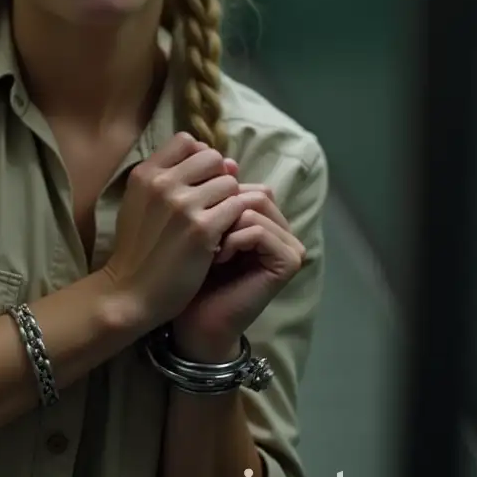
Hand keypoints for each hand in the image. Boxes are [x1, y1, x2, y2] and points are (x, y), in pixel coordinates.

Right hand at [100, 132, 243, 329]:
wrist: (130, 292)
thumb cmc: (137, 248)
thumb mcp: (140, 202)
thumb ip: (173, 178)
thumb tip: (227, 161)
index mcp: (145, 173)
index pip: (186, 140)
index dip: (199, 158)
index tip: (198, 182)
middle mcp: (163, 183)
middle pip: (212, 157)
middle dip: (218, 177)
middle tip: (212, 204)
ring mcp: (183, 205)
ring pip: (229, 182)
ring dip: (228, 201)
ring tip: (217, 222)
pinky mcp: (203, 229)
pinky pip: (236, 207)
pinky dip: (235, 221)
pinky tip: (222, 238)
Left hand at [172, 162, 305, 362]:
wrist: (192, 318)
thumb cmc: (188, 271)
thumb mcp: (195, 222)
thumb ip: (210, 191)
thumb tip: (227, 158)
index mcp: (259, 216)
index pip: (241, 182)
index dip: (212, 196)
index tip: (191, 222)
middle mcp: (279, 227)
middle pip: (251, 190)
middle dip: (218, 210)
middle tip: (200, 238)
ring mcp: (288, 243)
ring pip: (253, 205)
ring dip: (223, 226)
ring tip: (208, 250)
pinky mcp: (288, 261)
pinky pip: (258, 229)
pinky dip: (232, 241)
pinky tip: (218, 259)